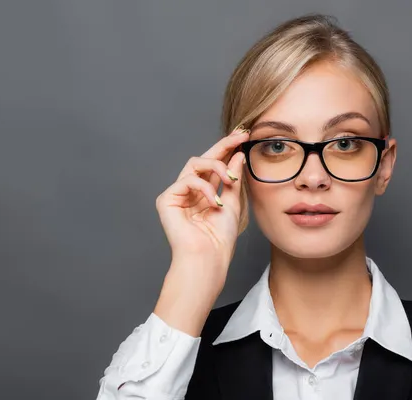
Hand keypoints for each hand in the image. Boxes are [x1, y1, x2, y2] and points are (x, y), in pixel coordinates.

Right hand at [155, 127, 250, 298]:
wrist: (208, 259)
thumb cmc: (219, 239)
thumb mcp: (233, 204)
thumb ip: (233, 179)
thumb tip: (238, 155)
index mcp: (203, 193)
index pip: (214, 165)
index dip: (228, 149)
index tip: (245, 136)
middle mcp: (188, 191)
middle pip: (202, 158)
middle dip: (223, 145)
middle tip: (241, 136)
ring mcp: (176, 194)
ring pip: (194, 163)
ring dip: (217, 167)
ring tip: (230, 181)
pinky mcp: (166, 200)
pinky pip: (187, 180)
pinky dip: (204, 188)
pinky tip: (214, 203)